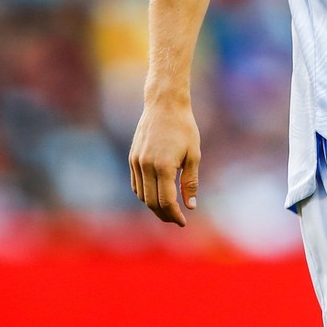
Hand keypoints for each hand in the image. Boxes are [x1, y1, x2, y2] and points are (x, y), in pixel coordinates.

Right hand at [128, 98, 200, 225]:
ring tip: (168, 210)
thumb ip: (190, 182)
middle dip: (164, 215)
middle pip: (152, 202)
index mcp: (164, 166)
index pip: (166, 201)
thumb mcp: (193, 155)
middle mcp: (146, 166)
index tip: (183, 221)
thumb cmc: (184, 128)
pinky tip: (156, 195)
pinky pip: (136, 184)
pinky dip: (144, 194)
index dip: (175, 215)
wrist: (164, 105)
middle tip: (176, 219)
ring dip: (154, 206)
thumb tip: (190, 206)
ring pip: (142, 195)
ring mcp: (136, 162)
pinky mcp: (132, 158)